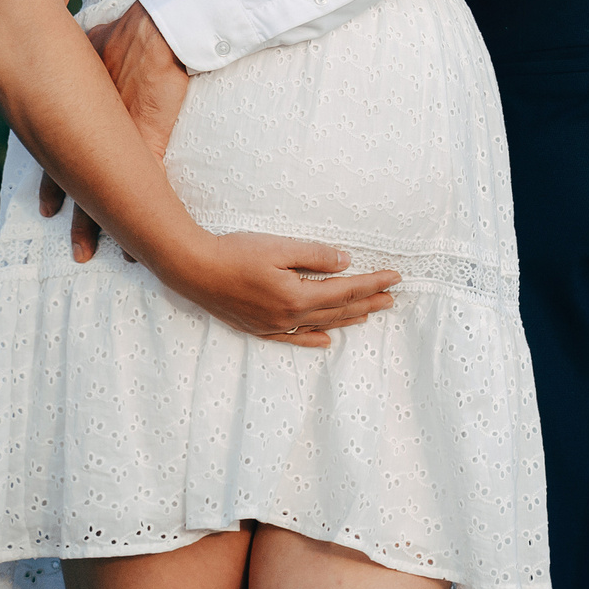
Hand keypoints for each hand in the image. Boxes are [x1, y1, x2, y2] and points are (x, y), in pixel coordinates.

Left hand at [38, 2, 189, 262]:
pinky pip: (143, 191)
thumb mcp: (88, 44)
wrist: (155, 30)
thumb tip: (83, 43)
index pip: (55, 159)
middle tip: (76, 253)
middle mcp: (87, 134)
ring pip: (103, 197)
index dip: (51, 186)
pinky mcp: (147, 144)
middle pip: (75, 188)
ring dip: (99, 228)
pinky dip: (144, 217)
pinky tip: (141, 243)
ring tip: (94, 256)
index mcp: (73, 113)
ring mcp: (117, 144)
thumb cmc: (124, 31)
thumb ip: (83, 56)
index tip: (46, 210)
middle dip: (76, 221)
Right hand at [162, 230, 400, 347]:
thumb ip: (316, 256)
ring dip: (347, 319)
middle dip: (367, 302)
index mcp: (298, 296)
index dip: (373, 283)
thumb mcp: (281, 247)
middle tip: (392, 298)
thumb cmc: (236, 253)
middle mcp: (288, 317)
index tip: (396, 278)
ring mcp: (272, 326)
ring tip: (369, 314)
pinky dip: (312, 339)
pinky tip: (326, 341)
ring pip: (319, 325)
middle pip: (337, 311)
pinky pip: (293, 338)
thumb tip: (346, 263)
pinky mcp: (257, 328)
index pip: (346, 290)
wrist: (192, 269)